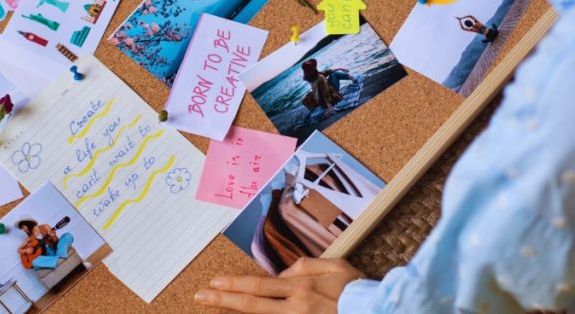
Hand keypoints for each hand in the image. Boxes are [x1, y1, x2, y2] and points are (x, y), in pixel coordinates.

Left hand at [195, 258, 362, 312]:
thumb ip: (305, 265)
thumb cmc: (355, 289)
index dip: (234, 285)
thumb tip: (282, 274)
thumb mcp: (334, 265)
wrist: (373, 310)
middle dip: (223, 300)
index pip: (259, 286)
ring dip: (234, 312)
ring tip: (213, 306)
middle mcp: (295, 307)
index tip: (214, 282)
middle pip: (251, 304)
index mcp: (301, 287)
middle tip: (200, 297)